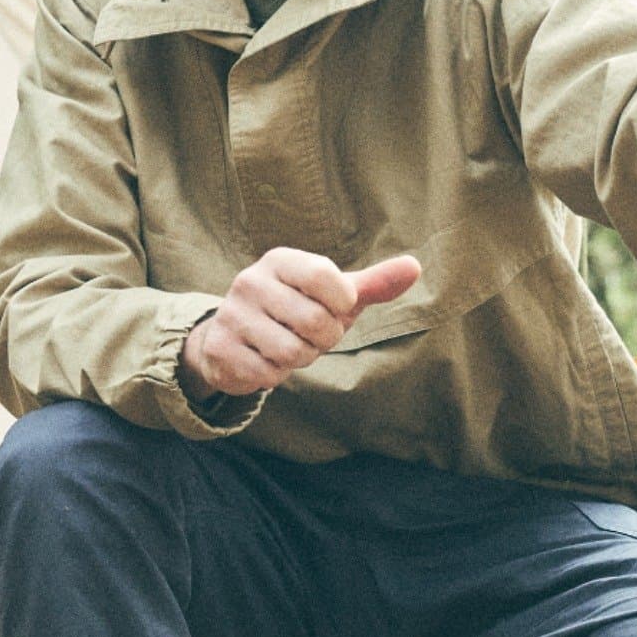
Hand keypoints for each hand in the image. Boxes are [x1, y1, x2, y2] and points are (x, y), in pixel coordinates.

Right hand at [180, 247, 422, 399]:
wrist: (233, 339)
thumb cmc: (295, 310)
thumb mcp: (334, 295)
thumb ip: (373, 283)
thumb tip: (415, 267)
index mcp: (280, 261)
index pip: (324, 276)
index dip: (341, 303)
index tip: (335, 307)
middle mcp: (250, 281)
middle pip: (315, 322)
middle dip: (323, 339)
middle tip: (309, 335)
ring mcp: (231, 315)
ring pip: (293, 352)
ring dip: (301, 358)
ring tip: (288, 346)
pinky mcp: (221, 349)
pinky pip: (269, 373)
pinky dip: (276, 375)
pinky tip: (265, 360)